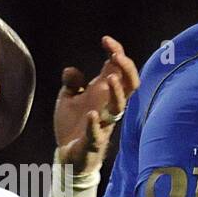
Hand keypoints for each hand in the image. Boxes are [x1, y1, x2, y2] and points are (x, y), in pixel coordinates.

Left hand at [54, 36, 138, 175]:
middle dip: (126, 69)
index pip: (119, 68)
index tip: (105, 40)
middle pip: (130, 85)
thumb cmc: (73, 125)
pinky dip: (95, 124)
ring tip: (111, 79)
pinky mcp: (93, 142)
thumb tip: (70, 70)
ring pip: (120, 108)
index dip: (117, 52)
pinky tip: (91, 115)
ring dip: (117, 93)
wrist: (67, 156)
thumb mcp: (68, 98)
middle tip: (117, 55)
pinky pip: (98, 133)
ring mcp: (104, 124)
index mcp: (104, 93)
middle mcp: (108, 106)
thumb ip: (72, 82)